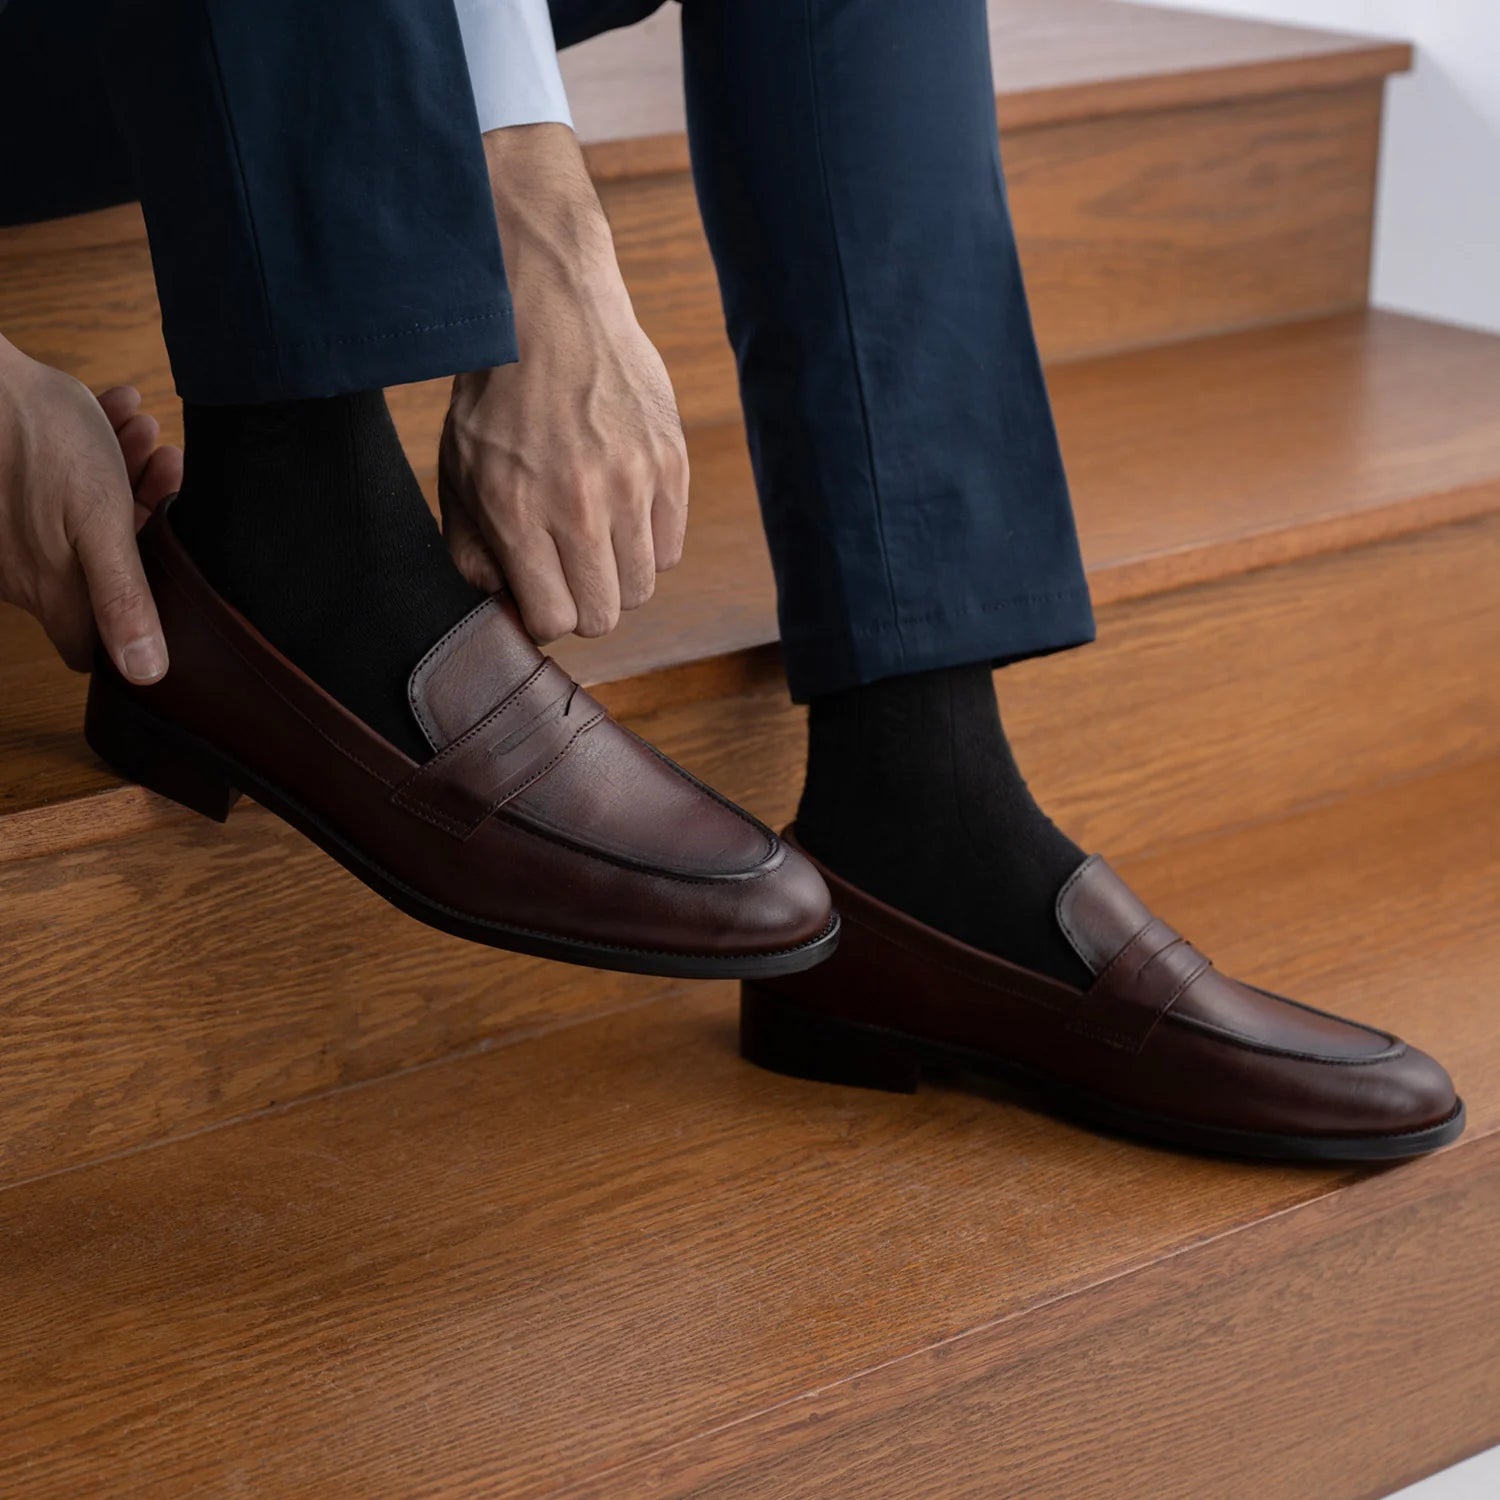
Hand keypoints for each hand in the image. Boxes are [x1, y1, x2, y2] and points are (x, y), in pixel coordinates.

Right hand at [0, 338, 182, 678]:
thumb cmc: (39, 441)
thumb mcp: (100, 522)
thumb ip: (122, 597)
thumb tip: (145, 675)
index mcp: (51, 588)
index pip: (91, 643)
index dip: (134, 624)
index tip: (168, 576)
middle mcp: (24, 569)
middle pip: (101, 569)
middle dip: (144, 521)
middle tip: (167, 468)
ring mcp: (10, 529)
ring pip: (85, 517)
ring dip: (126, 476)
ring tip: (146, 433)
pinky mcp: (6, 491)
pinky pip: (59, 483)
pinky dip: (94, 451)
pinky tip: (118, 411)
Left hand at [438, 124, 687, 642]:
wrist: (548, 311)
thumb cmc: (497, 399)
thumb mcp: (458, 475)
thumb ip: (473, 550)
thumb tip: (507, 604)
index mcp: (518, 511)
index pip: (553, 619)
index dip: (544, 617)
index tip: (539, 593)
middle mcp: (580, 505)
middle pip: (604, 615)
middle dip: (583, 605)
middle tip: (569, 572)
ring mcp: (633, 484)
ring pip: (643, 587)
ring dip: (618, 577)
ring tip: (597, 540)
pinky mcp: (670, 463)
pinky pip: (670, 547)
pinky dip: (647, 544)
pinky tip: (623, 512)